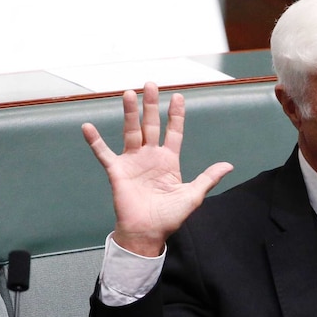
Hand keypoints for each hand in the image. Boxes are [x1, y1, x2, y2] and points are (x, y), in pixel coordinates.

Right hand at [82, 82, 232, 255]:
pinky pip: (104, 153)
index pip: (174, 132)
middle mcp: (150, 157)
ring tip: (128, 93)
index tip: (177, 97)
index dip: (175, 115)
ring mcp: (133, 162)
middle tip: (150, 84)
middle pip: (151, 125)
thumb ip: (208, 178)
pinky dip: (95, 141)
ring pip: (131, 132)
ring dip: (129, 113)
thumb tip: (229, 165)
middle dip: (151, 105)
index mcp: (169, 161)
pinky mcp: (117, 171)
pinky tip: (88, 126)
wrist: (148, 232)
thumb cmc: (170, 216)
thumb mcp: (193, 195)